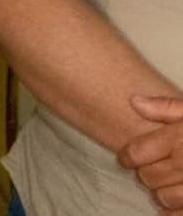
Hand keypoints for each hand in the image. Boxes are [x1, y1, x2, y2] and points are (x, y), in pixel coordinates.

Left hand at [119, 95, 182, 212]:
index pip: (135, 153)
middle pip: (146, 176)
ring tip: (170, 182)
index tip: (129, 157)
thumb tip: (133, 101)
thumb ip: (166, 107)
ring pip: (161, 197)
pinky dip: (172, 212)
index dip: (128, 156)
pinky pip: (176, 214)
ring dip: (162, 192)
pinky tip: (175, 203)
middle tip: (156, 167)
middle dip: (147, 172)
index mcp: (179, 139)